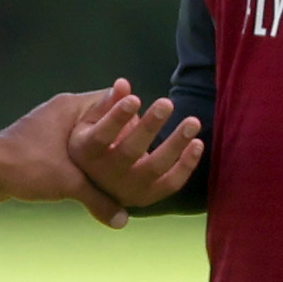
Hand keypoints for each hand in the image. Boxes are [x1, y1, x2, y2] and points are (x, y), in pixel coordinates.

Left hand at [0, 90, 128, 226]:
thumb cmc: (26, 165)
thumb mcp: (68, 183)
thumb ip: (99, 200)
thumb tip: (123, 219)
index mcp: (71, 106)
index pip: (113, 100)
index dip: (132, 117)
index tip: (148, 134)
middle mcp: (62, 111)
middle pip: (101, 118)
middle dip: (119, 136)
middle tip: (141, 152)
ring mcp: (49, 125)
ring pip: (85, 135)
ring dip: (100, 150)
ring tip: (121, 166)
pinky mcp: (39, 142)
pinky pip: (70, 147)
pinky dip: (82, 160)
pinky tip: (94, 175)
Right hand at [67, 78, 203, 209]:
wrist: (95, 175)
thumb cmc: (95, 136)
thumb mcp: (92, 118)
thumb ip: (107, 102)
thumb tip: (123, 84)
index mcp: (85, 152)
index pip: (100, 136)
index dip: (117, 118)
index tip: (135, 98)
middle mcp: (104, 175)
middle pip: (129, 152)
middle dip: (149, 127)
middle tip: (167, 102)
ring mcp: (126, 189)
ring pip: (154, 168)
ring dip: (176, 144)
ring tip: (193, 121)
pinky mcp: (146, 197)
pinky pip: (171, 184)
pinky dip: (187, 165)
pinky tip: (198, 143)